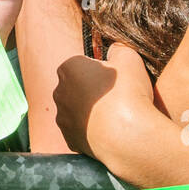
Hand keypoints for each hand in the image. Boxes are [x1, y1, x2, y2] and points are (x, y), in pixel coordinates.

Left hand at [53, 43, 153, 162]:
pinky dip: (92, 131)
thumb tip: (114, 52)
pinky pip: (81, 131)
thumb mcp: (129, 56)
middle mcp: (59, 92)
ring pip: (77, 110)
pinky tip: (109, 131)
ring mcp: (62, 118)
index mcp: (68, 68)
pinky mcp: (70, 140)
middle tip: (116, 97)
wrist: (129, 135)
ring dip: (91, 112)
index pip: (82, 64)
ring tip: (115, 116)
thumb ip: (118, 49)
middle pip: (77, 87)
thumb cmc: (128, 93)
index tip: (115, 79)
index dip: (101, 71)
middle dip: (92, 91)